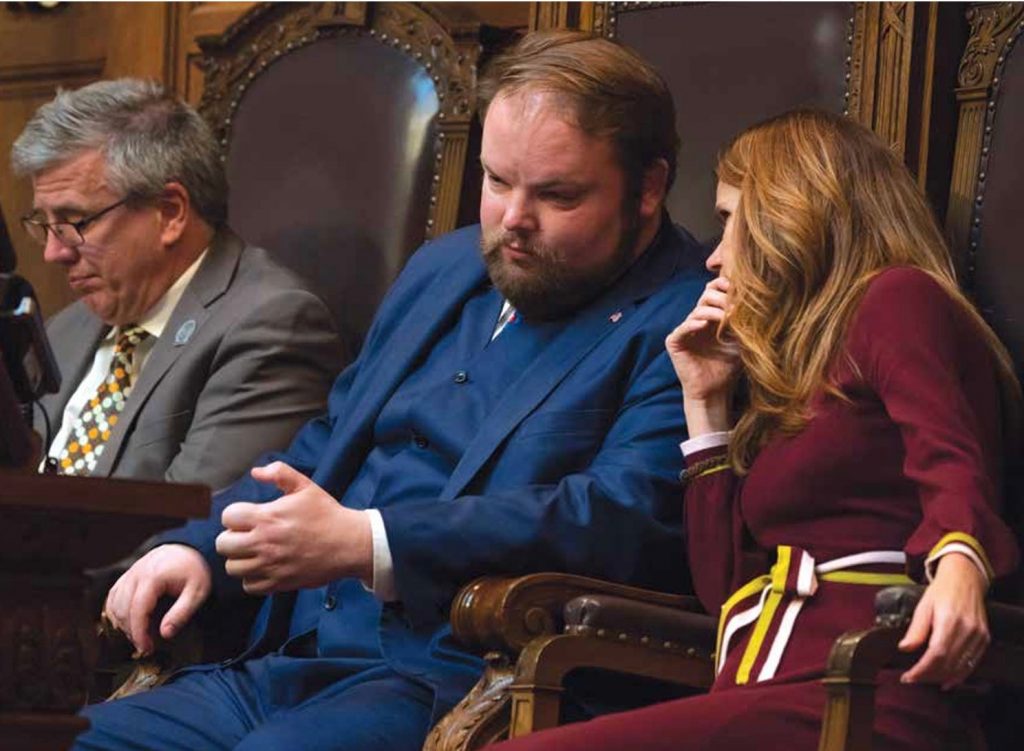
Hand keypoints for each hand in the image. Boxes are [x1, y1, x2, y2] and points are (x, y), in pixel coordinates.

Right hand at [103, 544, 210, 655]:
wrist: (188, 549)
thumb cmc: (194, 570)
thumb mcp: (197, 592)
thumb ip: (181, 613)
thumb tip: (165, 634)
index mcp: (153, 576)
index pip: (138, 609)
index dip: (139, 632)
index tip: (146, 648)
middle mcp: (136, 574)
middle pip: (123, 609)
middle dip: (132, 631)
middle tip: (146, 645)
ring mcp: (129, 574)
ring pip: (115, 604)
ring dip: (124, 624)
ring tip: (140, 635)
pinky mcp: (127, 576)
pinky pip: (113, 597)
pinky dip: (117, 612)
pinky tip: (129, 622)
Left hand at [215, 461, 371, 594]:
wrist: (348, 543)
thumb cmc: (327, 514)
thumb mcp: (305, 486)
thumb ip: (280, 473)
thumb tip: (256, 472)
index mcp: (268, 517)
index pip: (228, 517)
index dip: (235, 515)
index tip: (247, 517)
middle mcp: (264, 543)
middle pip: (223, 544)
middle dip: (231, 537)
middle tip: (247, 535)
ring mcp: (270, 565)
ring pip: (232, 567)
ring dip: (240, 559)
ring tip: (254, 552)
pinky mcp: (278, 583)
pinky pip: (249, 586)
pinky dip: (252, 578)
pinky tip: (264, 567)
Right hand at [665, 276, 739, 433]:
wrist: (715, 391)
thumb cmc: (728, 367)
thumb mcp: (741, 340)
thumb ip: (743, 321)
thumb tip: (757, 300)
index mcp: (712, 316)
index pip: (714, 290)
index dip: (725, 286)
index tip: (742, 291)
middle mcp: (697, 320)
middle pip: (706, 296)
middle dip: (723, 299)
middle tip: (737, 308)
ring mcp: (685, 330)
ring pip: (698, 311)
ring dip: (714, 312)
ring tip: (728, 318)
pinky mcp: (675, 342)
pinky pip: (683, 328)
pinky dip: (693, 325)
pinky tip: (704, 326)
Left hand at [899, 552, 989, 688]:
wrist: (964, 579)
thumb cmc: (941, 591)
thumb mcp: (923, 606)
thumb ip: (915, 630)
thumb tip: (904, 648)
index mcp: (949, 620)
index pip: (936, 654)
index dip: (921, 670)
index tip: (908, 676)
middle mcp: (967, 630)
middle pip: (948, 664)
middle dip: (928, 676)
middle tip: (913, 679)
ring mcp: (978, 636)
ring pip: (961, 667)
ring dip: (942, 678)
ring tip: (926, 680)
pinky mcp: (984, 639)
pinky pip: (972, 663)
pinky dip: (959, 675)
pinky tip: (947, 680)